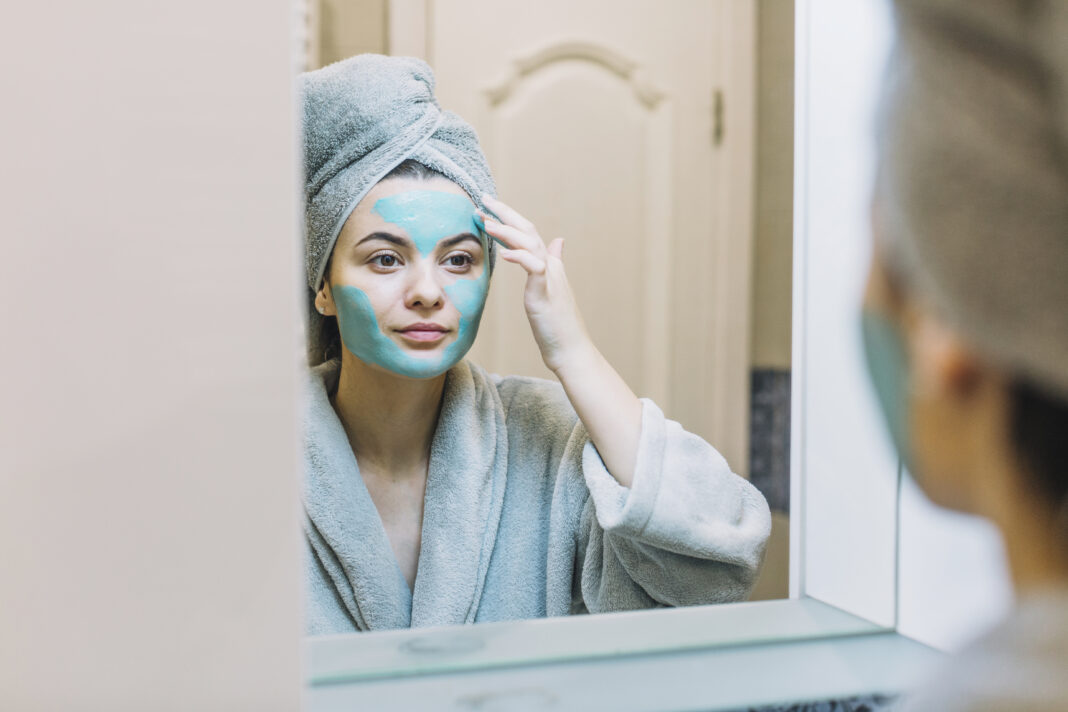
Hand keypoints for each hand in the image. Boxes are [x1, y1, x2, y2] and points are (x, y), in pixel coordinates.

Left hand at [477, 195, 592, 373]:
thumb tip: (558, 241)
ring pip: (530, 244)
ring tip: (486, 221)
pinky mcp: (545, 294)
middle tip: (483, 200)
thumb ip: (553, 263)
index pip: (527, 233)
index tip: (487, 208)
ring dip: (507, 230)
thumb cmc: (558, 324)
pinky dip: (520, 257)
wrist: (571, 350)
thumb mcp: (553, 288)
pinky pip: (534, 268)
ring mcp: (549, 279)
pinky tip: (503, 252)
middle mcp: (550, 267)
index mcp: (548, 265)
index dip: (508, 218)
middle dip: (505, 212)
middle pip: (528, 230)